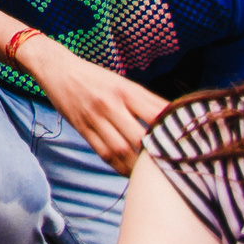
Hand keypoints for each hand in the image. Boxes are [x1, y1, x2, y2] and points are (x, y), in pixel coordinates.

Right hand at [19, 38, 168, 173]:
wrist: (57, 68)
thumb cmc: (96, 78)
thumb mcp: (123, 83)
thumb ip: (148, 101)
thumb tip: (176, 118)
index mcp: (125, 90)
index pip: (156, 114)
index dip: (171, 132)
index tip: (187, 147)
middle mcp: (110, 104)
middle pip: (138, 137)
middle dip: (155, 155)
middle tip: (170, 167)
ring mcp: (94, 117)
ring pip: (120, 150)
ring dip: (137, 167)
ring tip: (152, 175)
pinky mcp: (82, 128)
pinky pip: (103, 153)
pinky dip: (119, 166)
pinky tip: (130, 172)